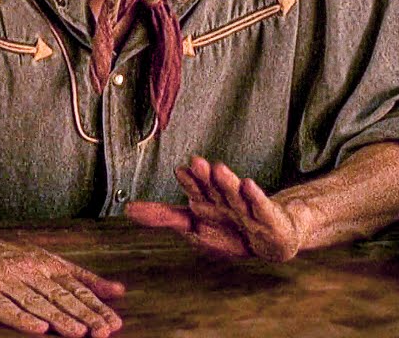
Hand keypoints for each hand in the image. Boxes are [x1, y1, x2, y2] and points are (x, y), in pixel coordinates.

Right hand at [0, 225, 124, 336]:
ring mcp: (4, 280)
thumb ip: (80, 277)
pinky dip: (21, 319)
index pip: (76, 288)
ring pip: (36, 302)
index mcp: (45, 264)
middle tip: (104, 331)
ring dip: (59, 319)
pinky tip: (37, 329)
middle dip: (84, 315)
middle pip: (60, 296)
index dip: (96, 307)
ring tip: (79, 333)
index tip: (114, 323)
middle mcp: (27, 270)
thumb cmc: (4, 258)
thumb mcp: (44, 261)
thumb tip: (119, 291)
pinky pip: (3, 307)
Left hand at [125, 155, 300, 262]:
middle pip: (214, 188)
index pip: (196, 188)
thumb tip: (127, 210)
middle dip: (205, 178)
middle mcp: (226, 199)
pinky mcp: (269, 218)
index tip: (180, 169)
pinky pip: (261, 207)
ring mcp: (248, 208)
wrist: (272, 237)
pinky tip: (248, 185)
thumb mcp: (194, 224)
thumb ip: (163, 216)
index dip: (190, 181)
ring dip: (226, 183)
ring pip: (235, 195)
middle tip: (196, 161)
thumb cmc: (230, 227)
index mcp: (208, 199)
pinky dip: (254, 198)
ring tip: (218, 168)